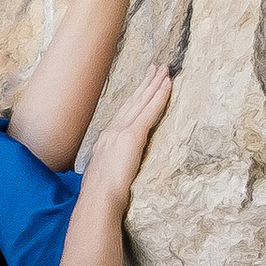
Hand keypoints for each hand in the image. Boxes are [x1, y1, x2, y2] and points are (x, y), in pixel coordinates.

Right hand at [80, 63, 172, 210]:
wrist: (97, 199)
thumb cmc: (100, 194)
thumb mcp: (103, 174)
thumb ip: (111, 164)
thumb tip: (115, 166)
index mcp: (105, 139)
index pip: (124, 113)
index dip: (135, 97)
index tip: (143, 84)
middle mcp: (112, 130)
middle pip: (133, 101)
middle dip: (146, 83)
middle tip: (157, 67)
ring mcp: (121, 132)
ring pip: (142, 102)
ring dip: (155, 84)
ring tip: (166, 70)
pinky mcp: (132, 137)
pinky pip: (150, 112)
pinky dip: (159, 96)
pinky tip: (168, 85)